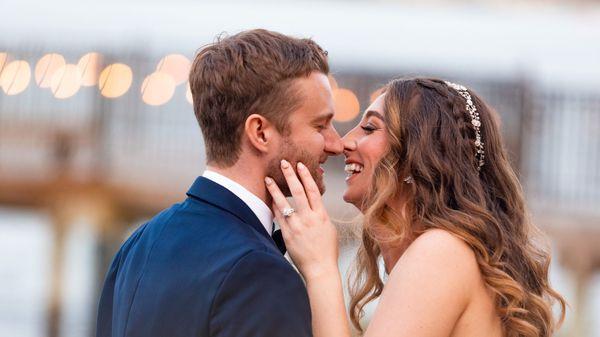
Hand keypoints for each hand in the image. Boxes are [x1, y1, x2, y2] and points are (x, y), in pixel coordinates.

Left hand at [265, 160, 339, 280]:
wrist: (320, 269)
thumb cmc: (326, 251)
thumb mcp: (329, 229)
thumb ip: (320, 216)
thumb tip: (313, 207)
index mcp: (321, 215)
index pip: (313, 190)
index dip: (306, 176)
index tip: (300, 165)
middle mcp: (309, 218)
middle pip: (298, 191)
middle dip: (291, 175)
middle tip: (284, 163)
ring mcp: (297, 226)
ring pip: (284, 202)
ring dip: (275, 189)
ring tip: (268, 178)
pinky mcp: (287, 234)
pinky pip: (278, 217)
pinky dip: (274, 207)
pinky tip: (269, 199)